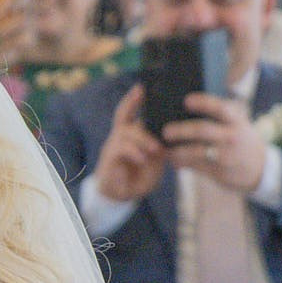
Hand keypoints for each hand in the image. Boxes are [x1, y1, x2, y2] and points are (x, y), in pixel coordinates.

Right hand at [92, 84, 168, 203]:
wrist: (122, 196)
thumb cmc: (139, 175)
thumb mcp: (156, 160)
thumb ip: (161, 147)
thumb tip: (173, 135)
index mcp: (131, 134)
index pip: (129, 111)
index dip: (134, 99)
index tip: (141, 86)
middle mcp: (119, 137)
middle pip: (125, 118)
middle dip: (136, 113)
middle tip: (150, 115)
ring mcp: (112, 147)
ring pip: (125, 133)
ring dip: (142, 140)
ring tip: (155, 150)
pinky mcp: (108, 159)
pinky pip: (120, 149)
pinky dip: (133, 152)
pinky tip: (142, 158)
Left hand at [162, 91, 267, 193]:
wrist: (260, 167)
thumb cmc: (240, 139)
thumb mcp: (236, 124)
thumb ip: (216, 118)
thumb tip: (182, 111)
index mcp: (235, 121)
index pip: (219, 108)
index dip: (203, 103)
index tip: (186, 100)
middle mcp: (232, 136)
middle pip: (203, 130)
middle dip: (182, 130)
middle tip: (166, 131)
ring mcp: (226, 155)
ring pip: (197, 152)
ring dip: (178, 151)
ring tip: (167, 150)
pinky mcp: (219, 171)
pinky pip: (196, 167)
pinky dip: (182, 163)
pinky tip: (174, 161)